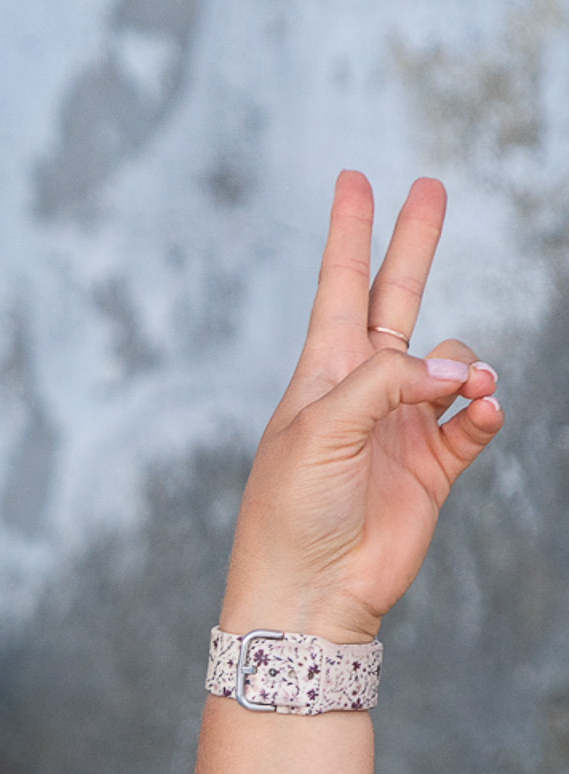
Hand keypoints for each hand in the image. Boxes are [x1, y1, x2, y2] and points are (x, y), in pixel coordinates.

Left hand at [221, 172, 500, 645]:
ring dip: (465, 363)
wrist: (308, 595)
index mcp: (321, 374)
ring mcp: (399, 428)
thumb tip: (456, 367)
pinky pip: (471, 421)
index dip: (349, 232)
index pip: (340, 285)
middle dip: (414, 245)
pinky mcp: (432, 469)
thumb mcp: (321, 429)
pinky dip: (483, 409)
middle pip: (397, 300)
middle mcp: (363, 392)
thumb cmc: (290, 512)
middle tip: (432, 187)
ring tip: (467, 382)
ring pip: (450, 365)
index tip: (354, 178)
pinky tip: (482, 406)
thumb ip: (386, 381)